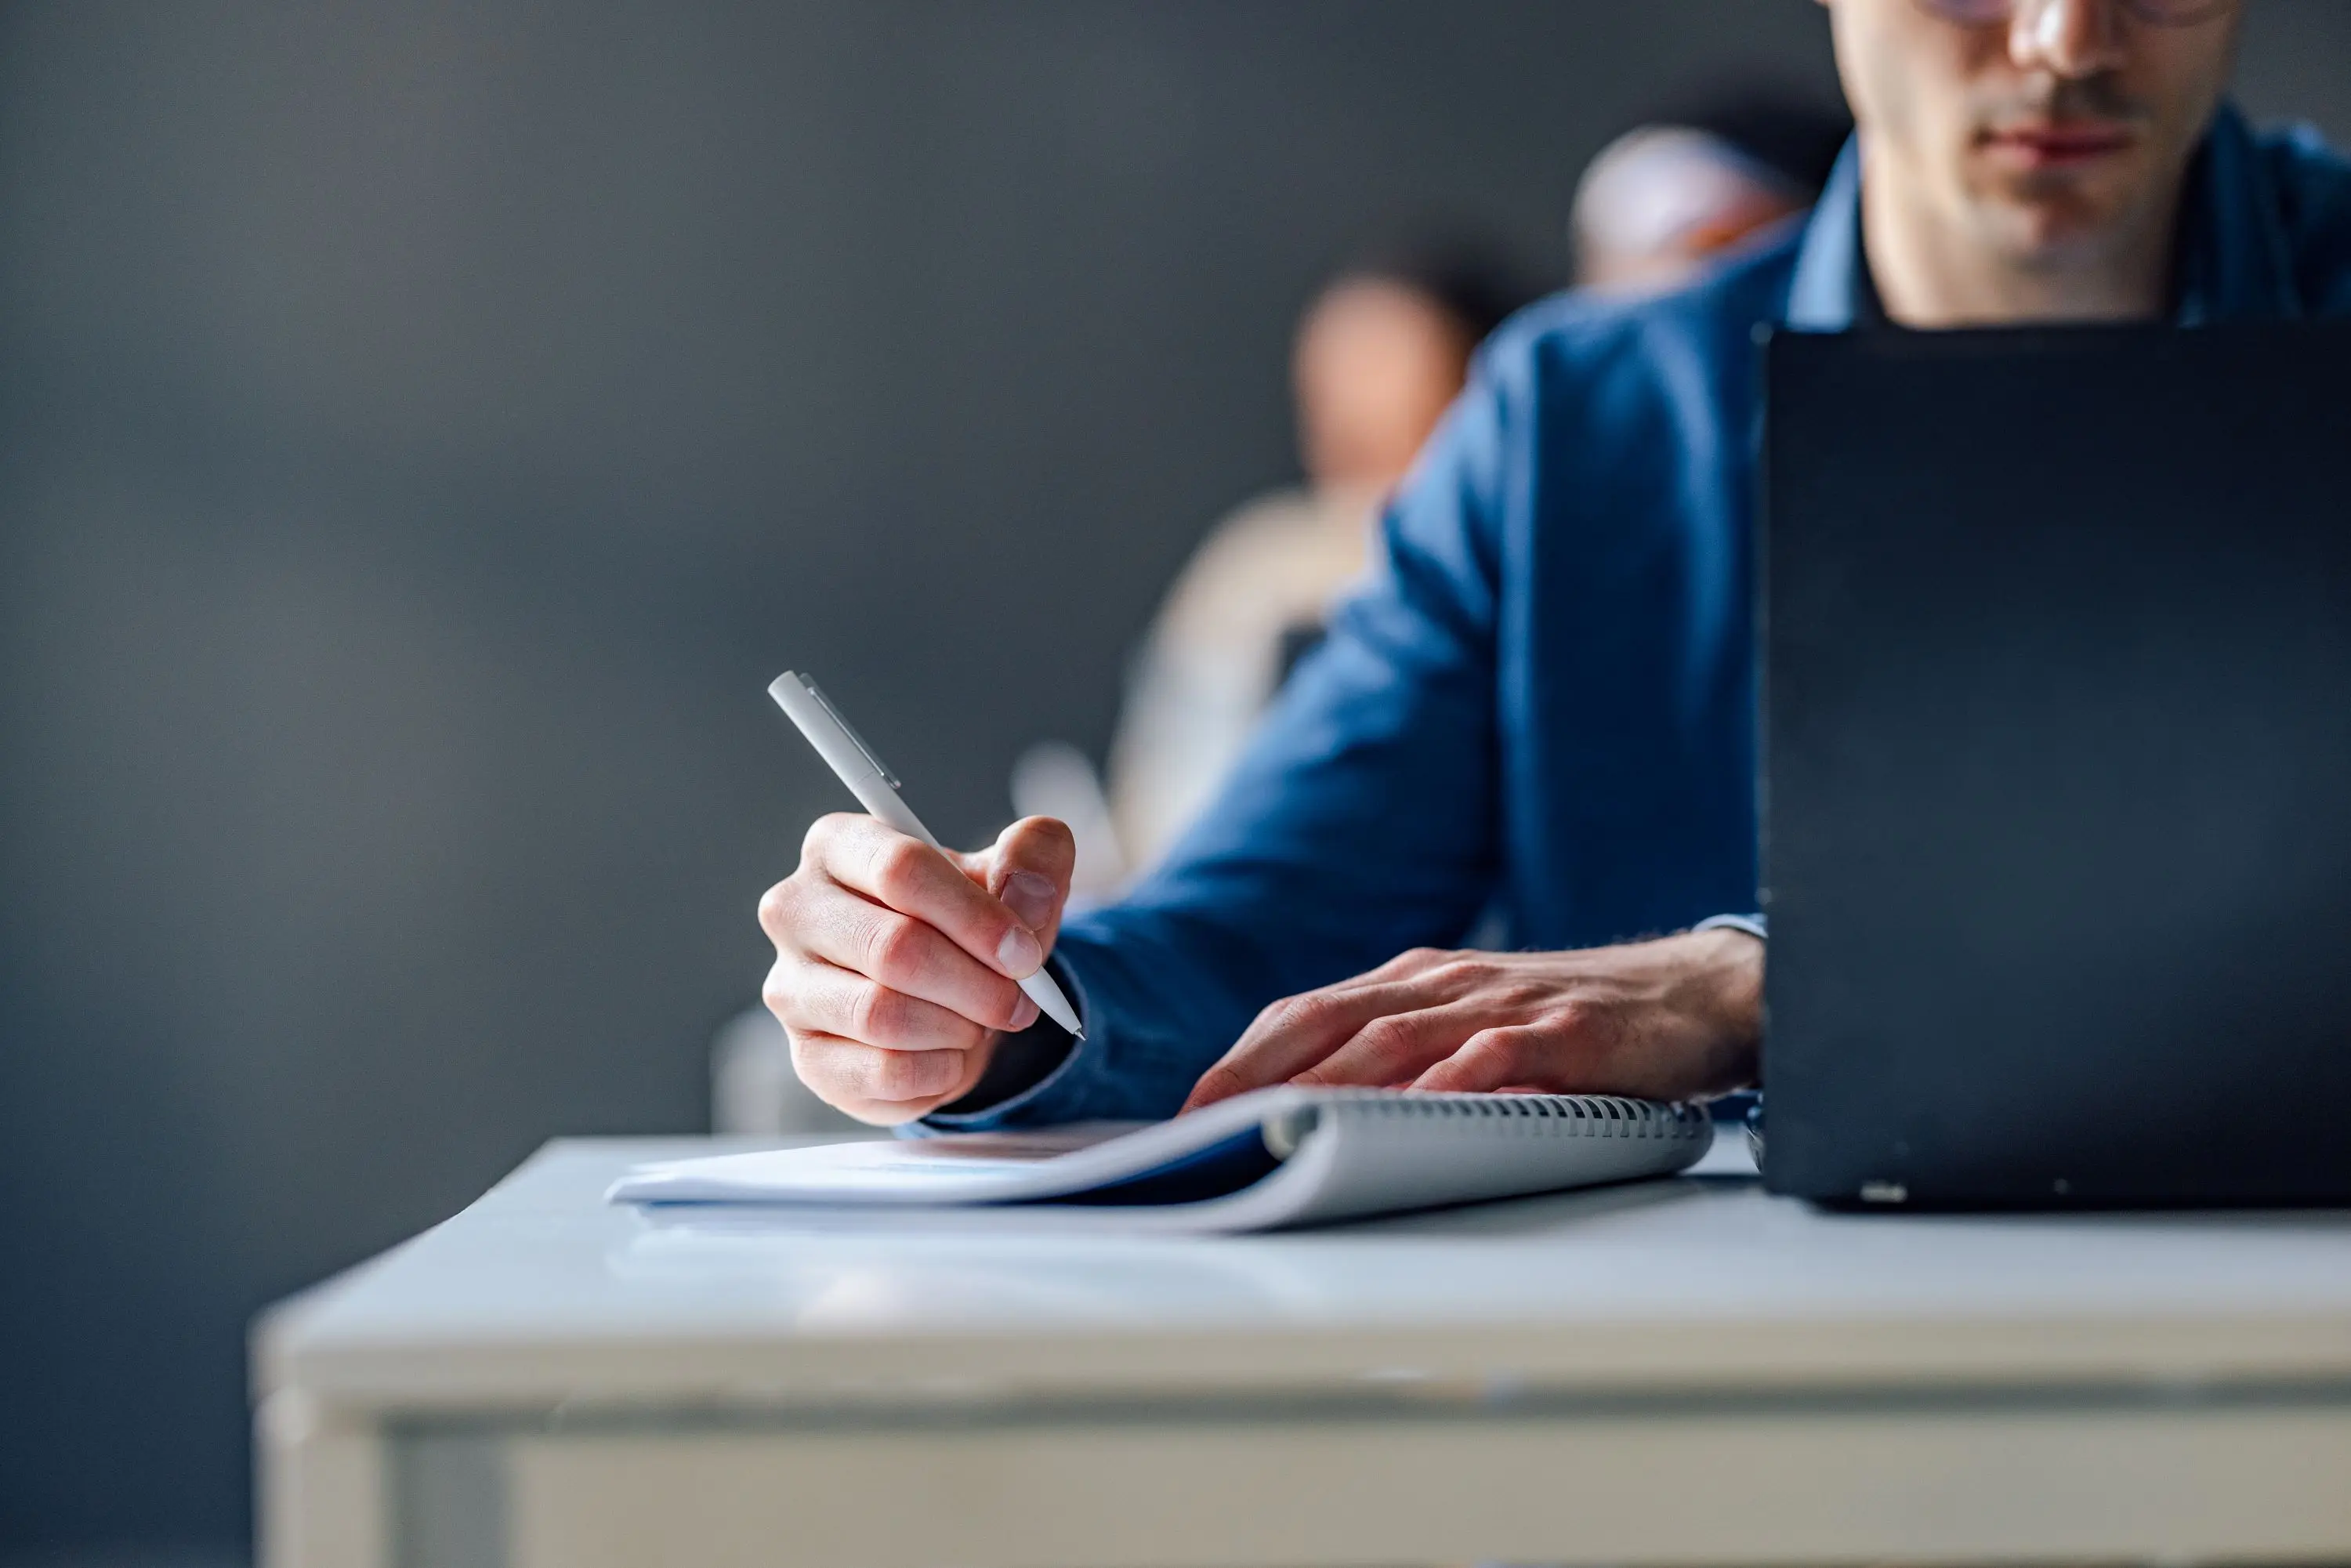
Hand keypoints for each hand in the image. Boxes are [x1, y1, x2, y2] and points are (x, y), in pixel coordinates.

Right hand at [758, 814, 1074, 1124]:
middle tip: (1018, 1001)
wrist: (951, 997)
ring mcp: (790, 988)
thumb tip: (1027, 895)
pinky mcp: (807, 1057)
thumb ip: (1034, 856)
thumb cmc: (971, 924)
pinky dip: (937, 1072)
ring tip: (978, 1021)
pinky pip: (881, 1073)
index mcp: (839, 846)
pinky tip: (949, 1055)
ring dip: (956, 1027)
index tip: (1025, 953)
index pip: (900, 869)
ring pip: (882, 1016)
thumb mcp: (1016, 875)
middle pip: (893, 948)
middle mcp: (795, 910)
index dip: (976, 917)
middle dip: (976, 984)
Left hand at [1180, 929, 1761, 1111]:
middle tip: (1201, 1121)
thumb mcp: (1476, 1027)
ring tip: (1275, 1120)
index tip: (1188, 1108)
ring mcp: (1502, 1003)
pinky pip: (1494, 1054)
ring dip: (1328, 1081)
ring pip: (1395, 1034)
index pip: (1305, 1011)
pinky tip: (1413, 1111)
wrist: (1696, 995)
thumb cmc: (1575, 1021)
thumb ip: (1406, 1058)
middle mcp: (1445, 982)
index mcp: (1414, 980)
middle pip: (1328, 1018)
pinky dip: (1446, 1082)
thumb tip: (1315, 1114)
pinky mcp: (1562, 1031)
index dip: (1241, 1057)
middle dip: (1255, 1069)